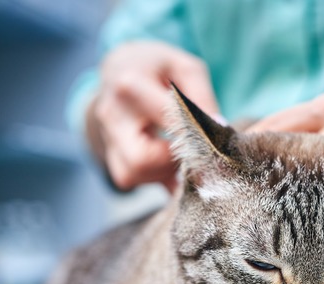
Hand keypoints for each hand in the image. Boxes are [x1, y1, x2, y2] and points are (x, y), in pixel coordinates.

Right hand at [87, 41, 219, 190]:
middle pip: (141, 159)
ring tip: (178, 151)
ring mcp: (106, 136)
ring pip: (132, 174)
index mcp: (130, 84)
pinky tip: (165, 160)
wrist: (120, 67)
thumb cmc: (158, 67)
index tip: (214, 137)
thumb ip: (203, 98)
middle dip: (172, 162)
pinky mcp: (109, 152)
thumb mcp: (186, 69)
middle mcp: (112, 114)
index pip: (167, 119)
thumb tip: (217, 129)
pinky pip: (128, 178)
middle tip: (190, 148)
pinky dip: (151, 176)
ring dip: (162, 171)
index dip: (195, 133)